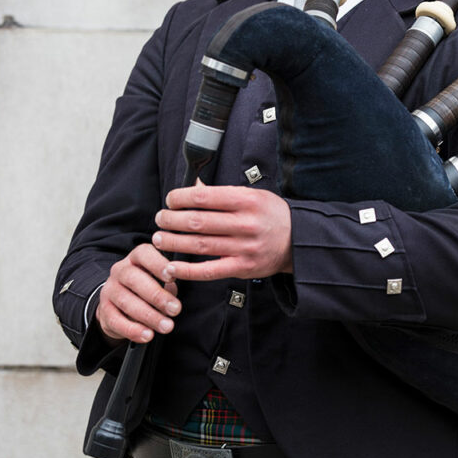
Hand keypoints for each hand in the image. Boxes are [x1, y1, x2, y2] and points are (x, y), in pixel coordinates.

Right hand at [96, 244, 179, 344]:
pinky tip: (147, 335)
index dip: (157, 264)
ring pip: (126, 301)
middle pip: (134, 279)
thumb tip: (173, 291)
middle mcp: (120, 271)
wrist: (119, 304)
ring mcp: (109, 290)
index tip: (172, 277)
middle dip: (157, 296)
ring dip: (149, 316)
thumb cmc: (148, 288)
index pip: (144, 254)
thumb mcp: (160, 280)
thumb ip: (168, 283)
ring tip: (166, 326)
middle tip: (175, 309)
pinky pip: (116, 320)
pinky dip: (133, 330)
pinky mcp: (104, 310)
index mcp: (137, 258)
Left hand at [152, 184, 293, 281]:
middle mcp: (245, 224)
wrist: (298, 241)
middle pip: (197, 222)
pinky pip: (209, 271)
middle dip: (172, 220)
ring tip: (159, 239)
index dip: (180, 198)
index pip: (204, 197)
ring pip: (199, 245)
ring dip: (173, 242)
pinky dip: (187, 270)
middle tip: (160, 219)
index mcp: (247, 201)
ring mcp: (244, 248)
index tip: (170, 200)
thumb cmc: (271, 215)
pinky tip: (171, 267)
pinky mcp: (243, 268)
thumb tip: (191, 186)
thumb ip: (223, 193)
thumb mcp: (253, 195)